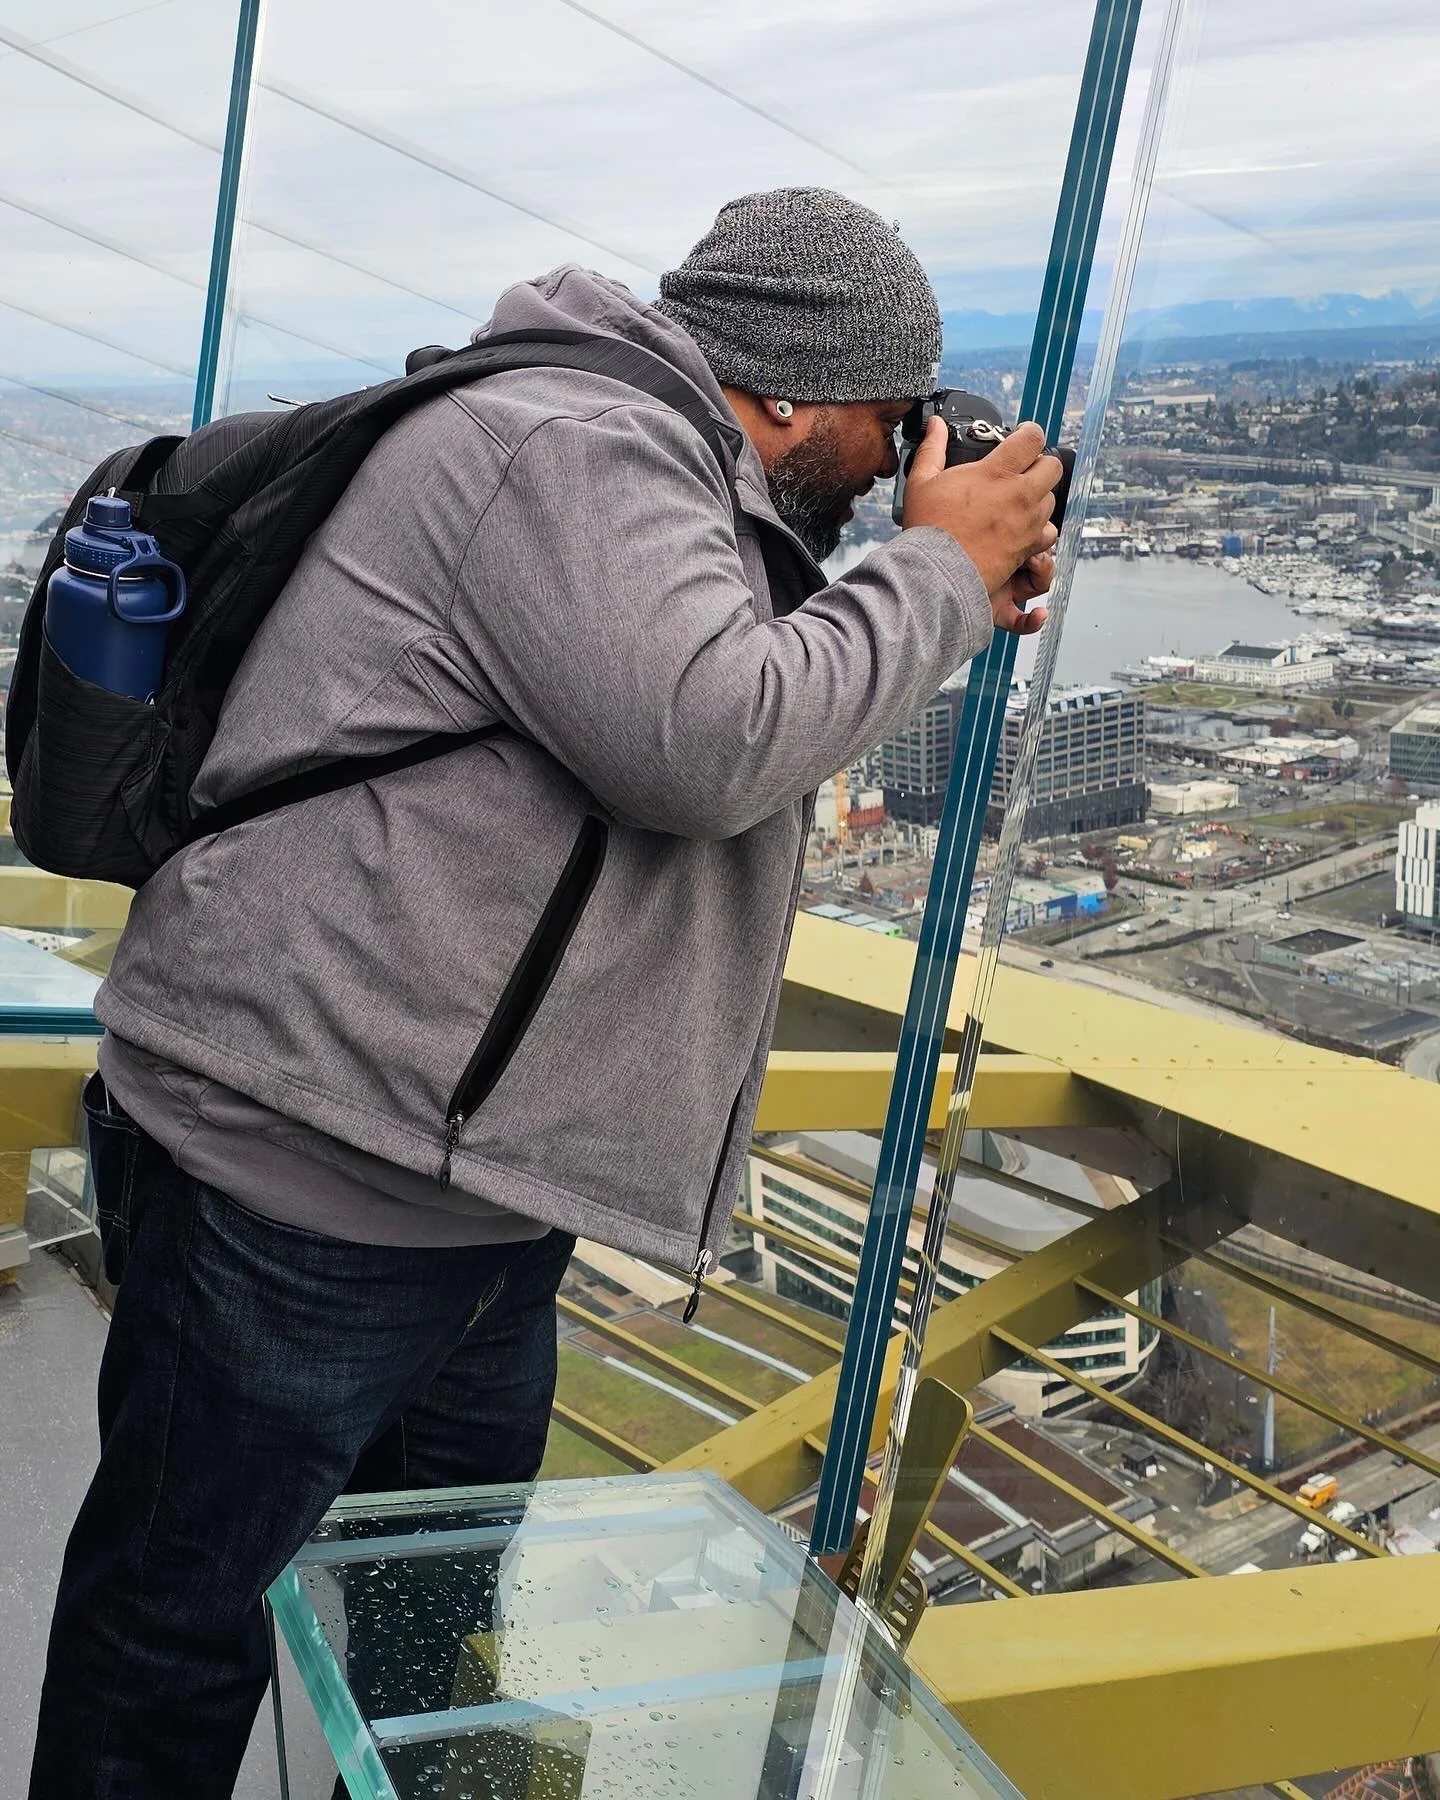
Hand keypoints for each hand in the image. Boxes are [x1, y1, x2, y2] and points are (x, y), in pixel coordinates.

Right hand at [901, 416, 1061, 627]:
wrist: (937, 574)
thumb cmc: (929, 528)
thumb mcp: (922, 482)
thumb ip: (932, 448)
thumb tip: (936, 424)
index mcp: (996, 472)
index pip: (1033, 438)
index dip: (1030, 433)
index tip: (1023, 437)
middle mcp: (1019, 494)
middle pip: (1053, 467)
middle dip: (1040, 464)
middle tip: (1023, 471)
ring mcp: (1027, 521)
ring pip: (1051, 499)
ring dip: (1039, 497)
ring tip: (1018, 502)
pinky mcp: (1028, 546)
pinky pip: (1050, 532)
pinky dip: (1041, 529)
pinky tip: (1024, 528)